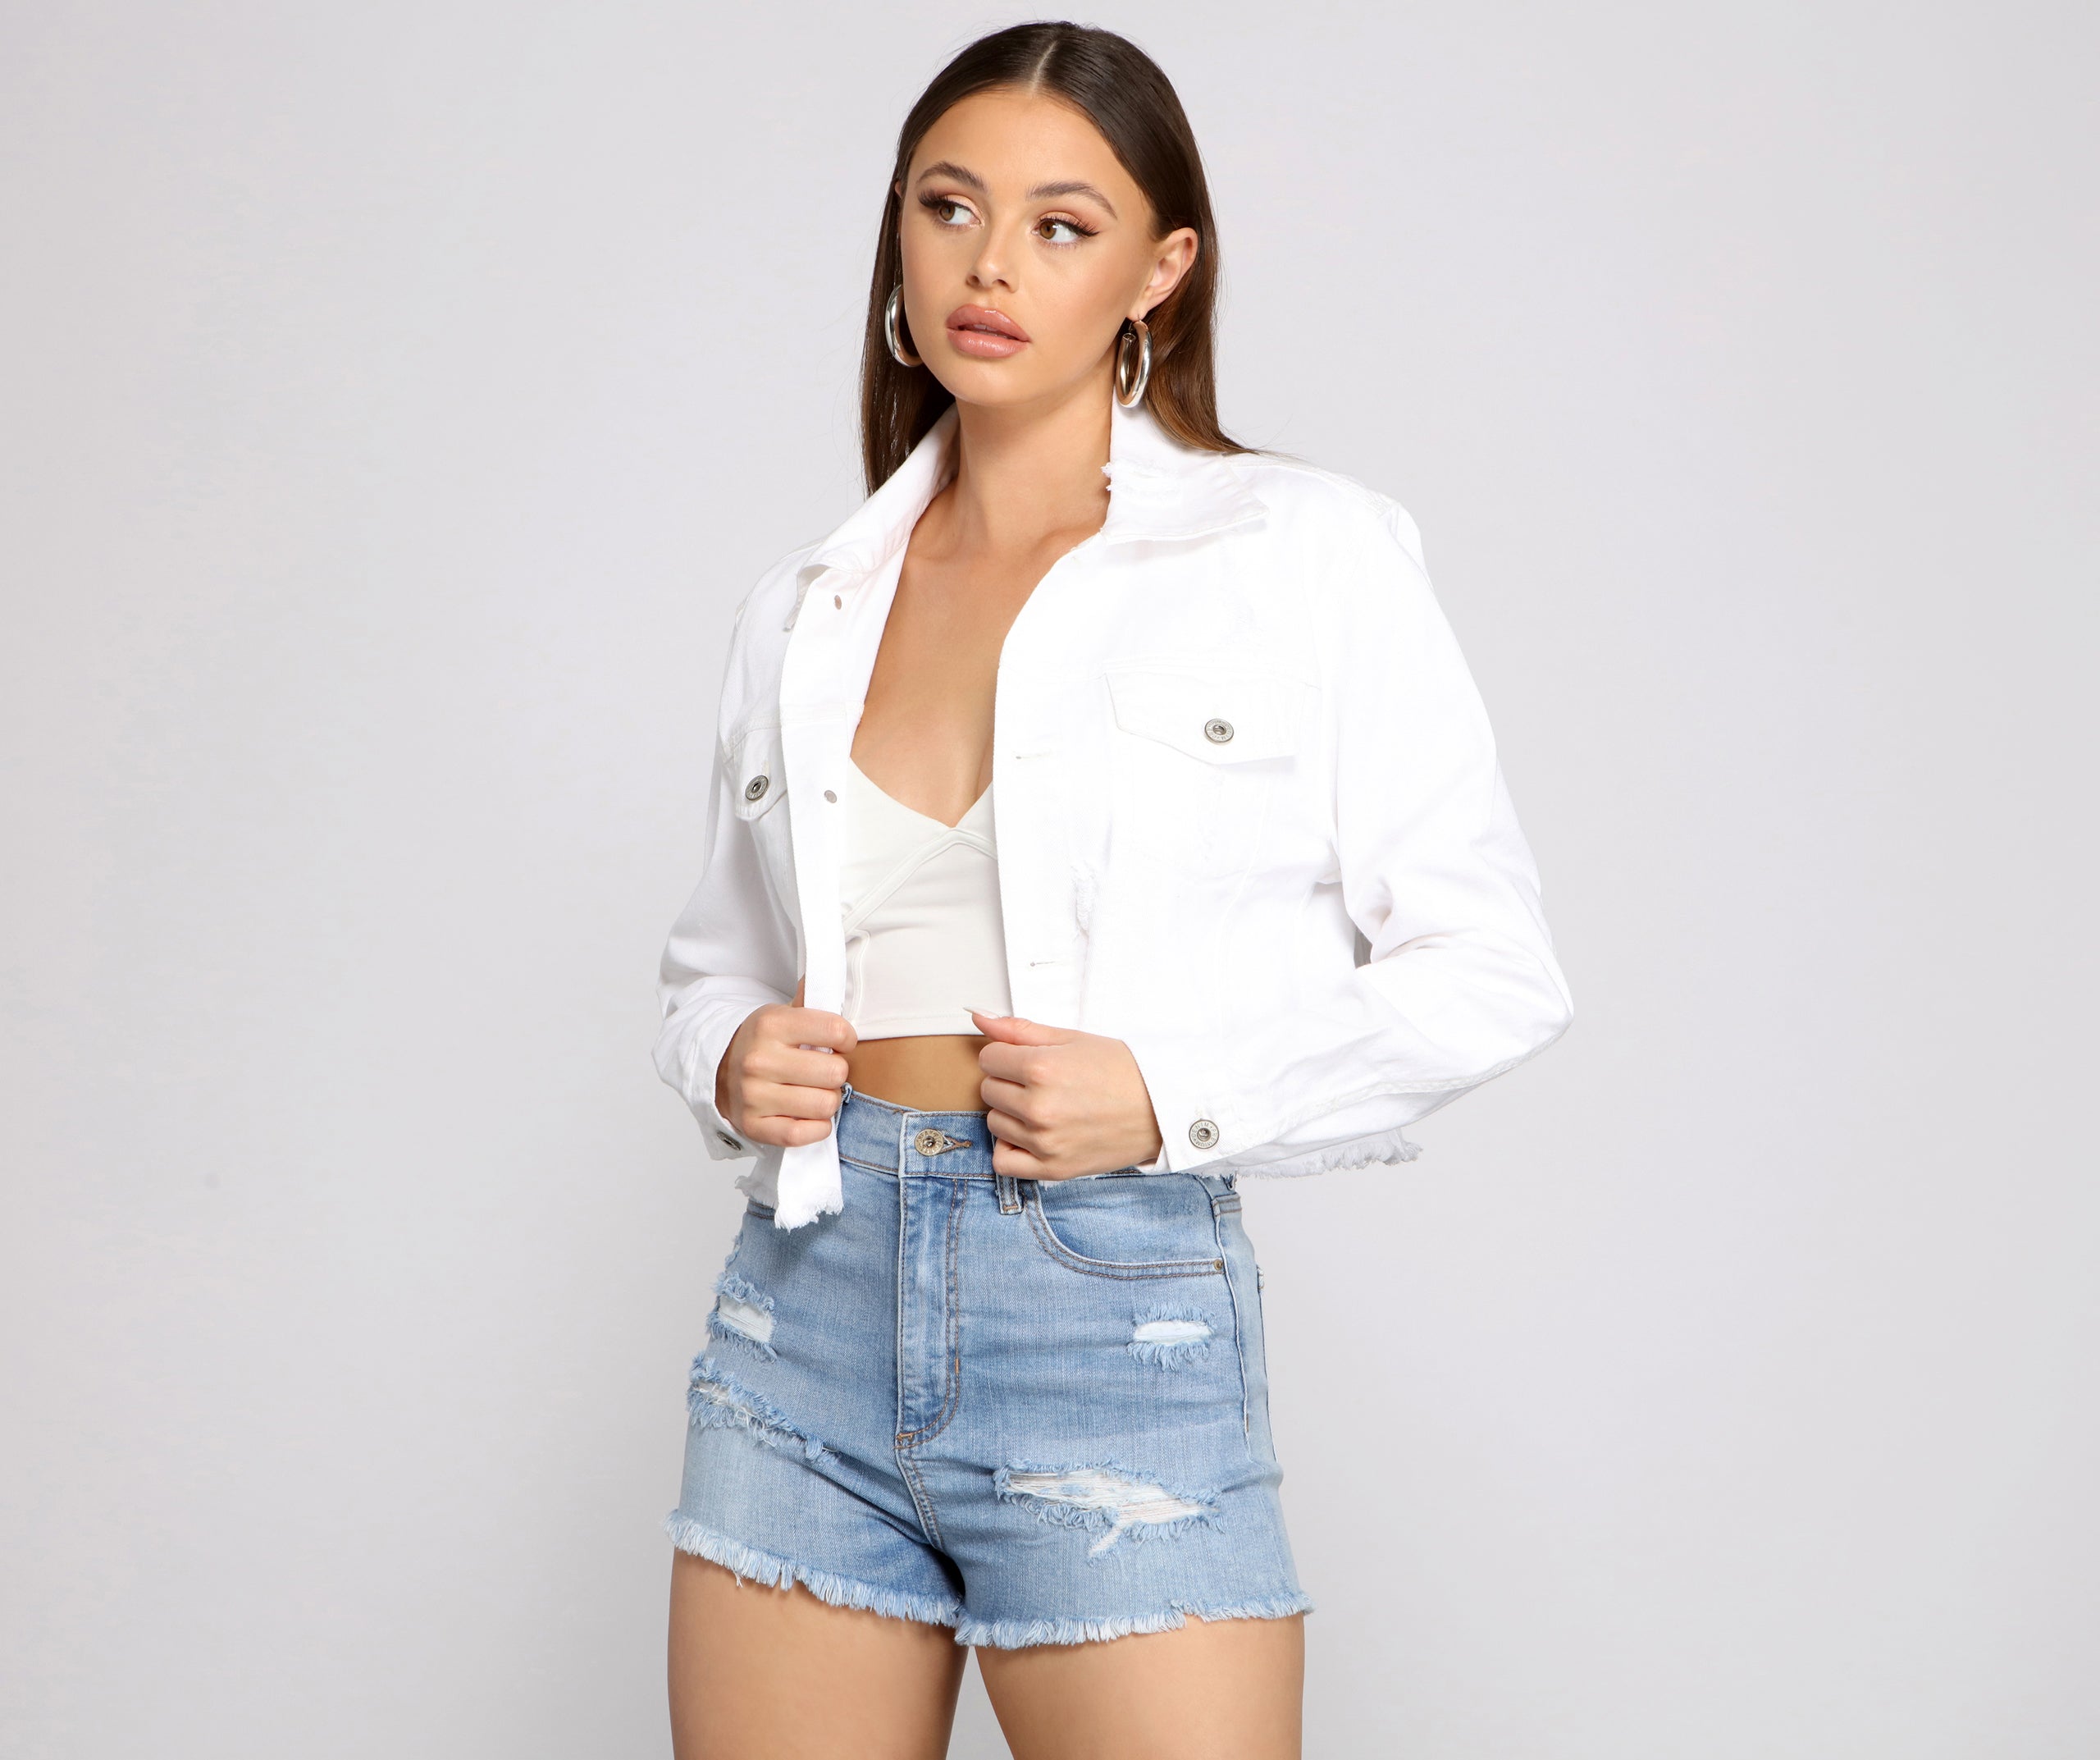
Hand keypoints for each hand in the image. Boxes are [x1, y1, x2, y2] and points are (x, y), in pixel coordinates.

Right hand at [715, 978, 855, 1148]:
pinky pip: (805, 1134)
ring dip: (828, 1101)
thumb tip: (828, 972)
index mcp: (770, 1025)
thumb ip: (810, 998)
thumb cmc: (764, 1044)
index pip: (836, 1030)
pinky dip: (816, 1128)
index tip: (840, 1043)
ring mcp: (754, 1096)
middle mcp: (759, 1060)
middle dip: (838, 1073)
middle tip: (824, 1071)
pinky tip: (809, 1115)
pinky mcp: (754, 1126)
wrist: (719, 1072)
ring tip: (814, 1092)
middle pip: (836, 1073)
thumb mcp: (781, 1014)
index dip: (847, 1039)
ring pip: (825, 1105)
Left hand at [969, 1011, 1165, 1180]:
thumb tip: (978, 1017)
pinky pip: (1003, 1161)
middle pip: (989, 1090)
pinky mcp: (1052, 1168)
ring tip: (1045, 1107)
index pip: (989, 1058)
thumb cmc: (1121, 1072)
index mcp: (1042, 1068)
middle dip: (1009, 1082)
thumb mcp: (1072, 1040)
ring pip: (994, 1123)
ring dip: (1012, 1114)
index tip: (1029, 1060)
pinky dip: (1012, 1148)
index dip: (1007, 1055)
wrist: (1160, 1110)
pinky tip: (1033, 1136)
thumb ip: (1020, 1030)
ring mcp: (1044, 1141)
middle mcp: (1039, 1107)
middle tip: (1042, 1083)